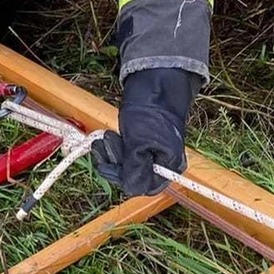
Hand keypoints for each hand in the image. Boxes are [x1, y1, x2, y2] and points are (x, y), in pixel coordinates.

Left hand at [91, 68, 198, 195]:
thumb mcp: (140, 142)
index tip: (108, 165)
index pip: (143, 186)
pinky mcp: (140, 142)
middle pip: (132, 176)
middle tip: (104, 143)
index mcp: (169, 166)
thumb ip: (135, 168)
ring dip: (110, 154)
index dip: (123, 178)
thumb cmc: (150, 112)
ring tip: (105, 136)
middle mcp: (161, 163)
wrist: (154, 84)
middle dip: (114, 163)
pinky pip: (123, 153)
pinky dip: (113, 147)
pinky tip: (107, 136)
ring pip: (125, 165)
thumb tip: (131, 189)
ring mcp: (150, 152)